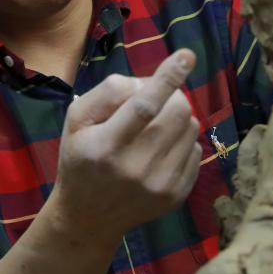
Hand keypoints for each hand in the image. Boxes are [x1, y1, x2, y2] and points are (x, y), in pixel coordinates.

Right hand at [51, 50, 202, 240]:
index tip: (186, 56)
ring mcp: (160, 185)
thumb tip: (147, 83)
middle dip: (172, 96)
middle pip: (176, 113)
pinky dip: (181, 141)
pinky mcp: (176, 196)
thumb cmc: (81, 158)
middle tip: (156, 101)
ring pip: (191, 129)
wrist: (89, 217)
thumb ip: (107, 94)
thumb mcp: (76, 121)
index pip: (144, 106)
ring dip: (178, 118)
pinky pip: (195, 151)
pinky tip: (160, 150)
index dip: (167, 78)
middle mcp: (135, 168)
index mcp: (106, 146)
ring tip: (154, 128)